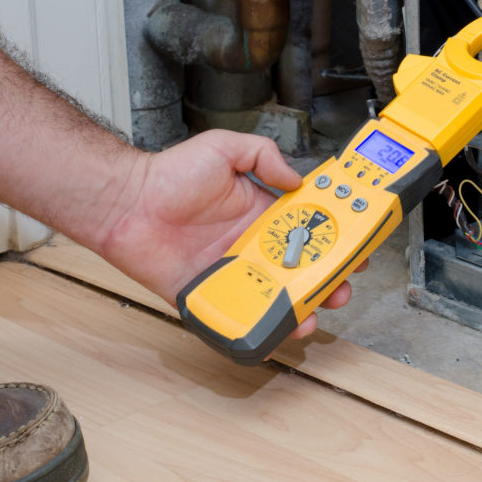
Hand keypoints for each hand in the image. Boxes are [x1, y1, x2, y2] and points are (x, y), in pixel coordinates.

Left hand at [98, 130, 356, 338]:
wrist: (126, 203)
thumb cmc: (168, 174)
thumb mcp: (224, 147)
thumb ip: (263, 155)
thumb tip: (297, 178)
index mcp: (261, 213)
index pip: (307, 228)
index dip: (333, 238)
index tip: (354, 244)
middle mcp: (251, 245)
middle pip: (300, 269)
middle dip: (326, 281)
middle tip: (339, 286)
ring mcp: (232, 271)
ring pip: (275, 298)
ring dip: (299, 310)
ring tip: (311, 315)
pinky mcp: (209, 294)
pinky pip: (238, 316)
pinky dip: (258, 330)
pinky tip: (275, 333)